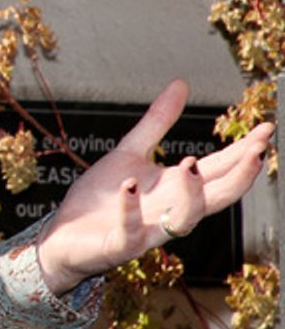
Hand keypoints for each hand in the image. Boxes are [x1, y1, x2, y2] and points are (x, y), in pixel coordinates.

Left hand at [35, 79, 273, 294]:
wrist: (64, 236)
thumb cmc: (101, 199)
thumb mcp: (130, 154)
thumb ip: (157, 123)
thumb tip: (181, 84)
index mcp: (174, 188)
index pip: (218, 170)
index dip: (243, 153)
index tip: (265, 131)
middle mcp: (168, 210)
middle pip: (215, 197)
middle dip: (238, 177)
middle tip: (256, 152)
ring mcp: (145, 230)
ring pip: (182, 220)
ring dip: (191, 196)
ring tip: (191, 164)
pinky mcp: (118, 245)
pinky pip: (129, 233)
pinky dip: (129, 211)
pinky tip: (129, 187)